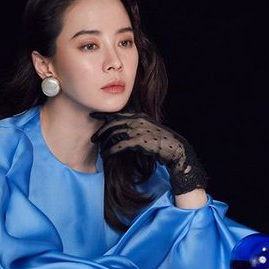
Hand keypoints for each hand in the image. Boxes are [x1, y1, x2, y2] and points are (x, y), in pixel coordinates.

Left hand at [90, 112, 207, 194]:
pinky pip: (119, 145)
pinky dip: (110, 150)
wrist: (175, 148)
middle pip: (113, 123)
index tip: (93, 115)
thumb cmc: (162, 142)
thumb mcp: (148, 130)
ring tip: (99, 149)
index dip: (104, 115)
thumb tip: (122, 134)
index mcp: (139, 116)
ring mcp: (138, 130)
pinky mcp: (139, 141)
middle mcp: (138, 120)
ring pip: (114, 134)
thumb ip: (136, 129)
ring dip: (105, 142)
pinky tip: (106, 155)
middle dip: (101, 131)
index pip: (118, 113)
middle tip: (93, 138)